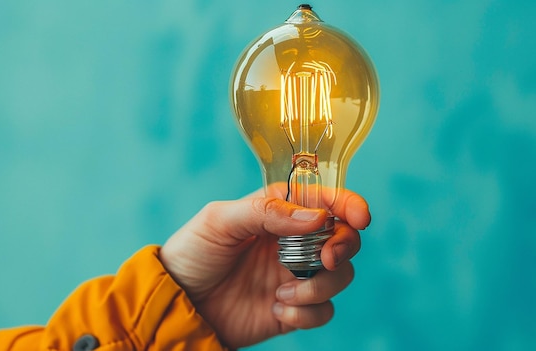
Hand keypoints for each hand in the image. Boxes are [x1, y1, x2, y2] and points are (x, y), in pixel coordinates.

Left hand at [159, 185, 370, 348]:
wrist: (176, 303)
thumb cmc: (193, 253)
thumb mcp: (220, 220)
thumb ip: (266, 212)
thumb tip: (316, 217)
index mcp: (278, 214)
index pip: (324, 201)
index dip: (348, 204)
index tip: (359, 216)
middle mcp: (293, 243)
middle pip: (343, 238)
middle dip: (344, 246)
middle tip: (326, 258)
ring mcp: (295, 277)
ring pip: (340, 276)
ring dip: (321, 286)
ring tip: (283, 294)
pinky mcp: (293, 309)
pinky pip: (323, 311)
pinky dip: (307, 313)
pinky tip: (277, 310)